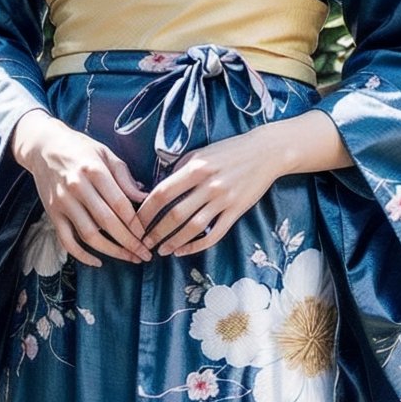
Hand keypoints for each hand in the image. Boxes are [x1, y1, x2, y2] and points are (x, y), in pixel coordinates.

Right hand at [11, 107, 151, 266]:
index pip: (119, 204)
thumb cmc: (79, 149)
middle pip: (107, 222)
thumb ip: (124, 177)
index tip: (148, 235)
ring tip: (129, 258)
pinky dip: (81, 255)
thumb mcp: (105, 154)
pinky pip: (66, 241)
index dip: (136, 223)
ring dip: (111, 251)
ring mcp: (62, 202)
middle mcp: (77, 187)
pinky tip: (97, 262)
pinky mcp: (52, 213)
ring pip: (89, 235)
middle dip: (129, 242)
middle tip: (144, 254)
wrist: (43, 146)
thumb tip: (144, 198)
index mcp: (94, 170)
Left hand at [137, 113, 353, 256]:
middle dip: (155, 231)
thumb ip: (179, 170)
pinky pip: (214, 234)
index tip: (134, 221)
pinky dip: (197, 246)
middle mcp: (209, 185)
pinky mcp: (237, 211)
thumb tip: (158, 190)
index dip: (146, 210)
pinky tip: (183, 251)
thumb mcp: (200, 153)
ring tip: (161, 250)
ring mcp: (224, 200)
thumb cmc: (229, 151)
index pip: (162, 193)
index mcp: (196, 168)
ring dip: (174, 242)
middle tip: (143, 242)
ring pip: (193, 228)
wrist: (265, 152)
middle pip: (175, 214)